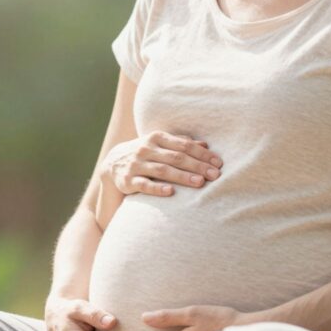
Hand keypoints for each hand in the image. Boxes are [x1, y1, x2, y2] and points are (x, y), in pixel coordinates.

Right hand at [100, 130, 222, 198]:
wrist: (112, 163)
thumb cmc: (145, 153)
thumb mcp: (160, 144)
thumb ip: (181, 143)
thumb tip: (205, 144)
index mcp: (156, 137)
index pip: (184, 145)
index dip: (202, 153)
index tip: (218, 163)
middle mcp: (146, 149)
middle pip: (176, 157)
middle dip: (197, 166)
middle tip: (215, 175)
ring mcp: (136, 165)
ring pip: (162, 170)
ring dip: (182, 177)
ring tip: (200, 183)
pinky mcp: (128, 181)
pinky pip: (144, 185)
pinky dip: (157, 188)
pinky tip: (170, 192)